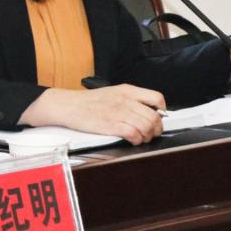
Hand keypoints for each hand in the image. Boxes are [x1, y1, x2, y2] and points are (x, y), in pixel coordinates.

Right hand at [19, 85, 165, 145]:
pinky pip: (134, 134)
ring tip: (140, 138)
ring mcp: (119, 113)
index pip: (157, 98)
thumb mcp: (111, 92)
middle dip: (156, 129)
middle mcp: (126, 100)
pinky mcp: (112, 125)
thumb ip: (129, 99)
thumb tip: (147, 110)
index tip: (158, 118)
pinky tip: (132, 140)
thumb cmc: (87, 102)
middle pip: (154, 117)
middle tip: (151, 133)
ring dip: (147, 136)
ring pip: (147, 127)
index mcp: (127, 90)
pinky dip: (137, 140)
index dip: (162, 111)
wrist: (68, 105)